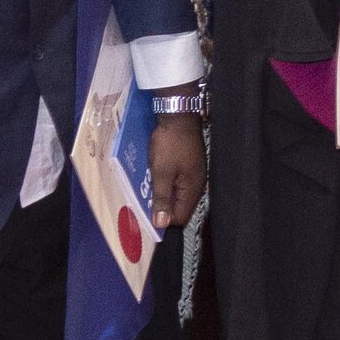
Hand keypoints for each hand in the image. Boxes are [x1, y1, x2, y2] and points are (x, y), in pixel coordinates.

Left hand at [147, 113, 205, 228]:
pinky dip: (166, 184)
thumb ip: (162, 199)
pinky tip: (154, 179)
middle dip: (162, 209)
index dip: (164, 221)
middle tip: (143, 206)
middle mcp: (197, 183)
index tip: (146, 218)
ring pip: (178, 194)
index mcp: (193, 188)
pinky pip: (177, 182)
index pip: (181, 217)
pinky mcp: (189, 164)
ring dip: (163, 196)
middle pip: (180, 207)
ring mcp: (193, 173)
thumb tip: (162, 224)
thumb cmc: (170, 144)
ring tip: (146, 194)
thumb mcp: (161, 172)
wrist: (178, 115)